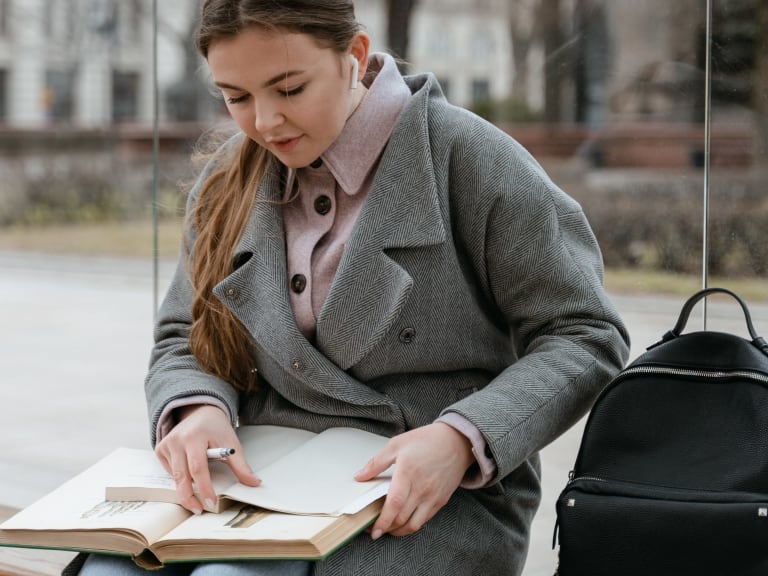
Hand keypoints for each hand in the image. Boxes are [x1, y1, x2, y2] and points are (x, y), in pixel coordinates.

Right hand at [154, 404, 260, 513]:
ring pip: (174, 476)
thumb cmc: (216, 427)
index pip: (198, 468)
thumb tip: (254, 483)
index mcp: (195, 436)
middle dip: (189, 497)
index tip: (211, 503)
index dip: (204, 488)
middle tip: (199, 510)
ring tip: (196, 499)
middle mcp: (177, 440)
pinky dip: (179, 477)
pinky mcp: (160, 449)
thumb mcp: (231, 443)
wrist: (201, 412)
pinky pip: (169, 471)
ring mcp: (167, 444)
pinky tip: (188, 475)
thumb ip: (241, 465)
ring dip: (185, 489)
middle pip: (181, 476)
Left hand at [354, 422, 474, 537]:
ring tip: (387, 529)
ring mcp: (432, 496)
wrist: (457, 441)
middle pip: (401, 518)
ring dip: (398, 531)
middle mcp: (421, 488)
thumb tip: (360, 476)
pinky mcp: (440, 501)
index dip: (382, 521)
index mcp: (408, 473)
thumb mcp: (397, 444)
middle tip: (374, 529)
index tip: (372, 530)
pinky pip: (425, 520)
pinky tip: (403, 521)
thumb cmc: (427, 440)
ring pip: (413, 525)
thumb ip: (376, 462)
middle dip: (385, 528)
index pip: (393, 504)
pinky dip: (411, 525)